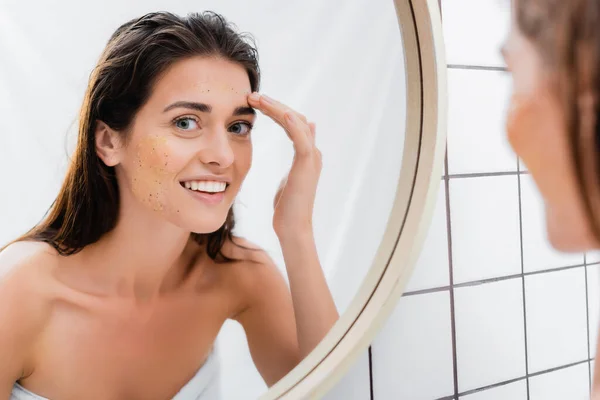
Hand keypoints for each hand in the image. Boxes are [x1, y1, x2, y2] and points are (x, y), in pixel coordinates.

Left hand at [247, 92, 321, 236]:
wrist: (293, 228)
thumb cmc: (286, 209)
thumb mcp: (288, 179)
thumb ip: (295, 161)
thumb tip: (299, 143)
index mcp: (306, 154)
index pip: (292, 123)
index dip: (275, 111)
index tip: (254, 103)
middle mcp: (312, 152)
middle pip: (294, 118)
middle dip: (273, 105)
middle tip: (252, 95)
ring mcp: (311, 157)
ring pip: (296, 122)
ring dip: (276, 108)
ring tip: (257, 99)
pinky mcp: (306, 165)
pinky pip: (301, 138)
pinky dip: (291, 123)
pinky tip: (280, 112)